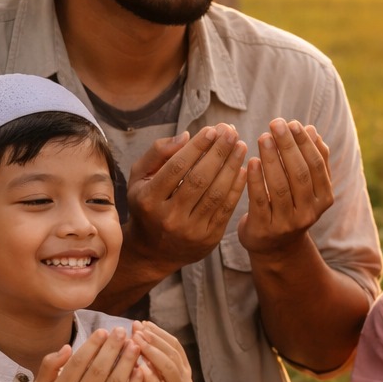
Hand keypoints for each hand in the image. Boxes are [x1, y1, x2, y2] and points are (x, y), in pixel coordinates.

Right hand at [33, 327, 142, 381]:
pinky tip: (139, 367)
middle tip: (122, 332)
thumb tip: (68, 347)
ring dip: (127, 361)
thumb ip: (49, 365)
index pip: (78, 363)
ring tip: (134, 345)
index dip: (93, 345)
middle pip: (99, 370)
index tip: (103, 331)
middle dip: (112, 348)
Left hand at [124, 322, 193, 381]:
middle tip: (137, 330)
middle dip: (155, 340)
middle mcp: (184, 381)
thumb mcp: (145, 372)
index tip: (142, 323)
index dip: (159, 333)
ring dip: (153, 354)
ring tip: (137, 342)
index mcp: (181, 369)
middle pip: (172, 354)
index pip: (174, 345)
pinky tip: (138, 366)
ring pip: (169, 370)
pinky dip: (149, 377)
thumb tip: (135, 327)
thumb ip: (144, 353)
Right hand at [125, 126, 247, 273]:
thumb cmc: (147, 205)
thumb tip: (186, 136)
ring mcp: (190, 231)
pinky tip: (243, 169)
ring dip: (232, 167)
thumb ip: (158, 153)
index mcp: (149, 199)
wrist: (153, 251)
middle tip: (232, 132)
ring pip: (216, 194)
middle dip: (219, 153)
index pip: (177, 167)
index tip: (213, 129)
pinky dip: (237, 188)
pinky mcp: (208, 239)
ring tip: (241, 146)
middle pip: (199, 179)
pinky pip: (226, 209)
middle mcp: (169, 217)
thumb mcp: (139, 178)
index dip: (197, 147)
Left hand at [238, 120, 333, 261]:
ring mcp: (287, 223)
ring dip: (272, 158)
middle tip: (275, 124)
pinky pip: (260, 200)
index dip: (305, 143)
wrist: (275, 246)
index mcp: (324, 199)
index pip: (316, 165)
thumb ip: (312, 160)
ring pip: (280, 186)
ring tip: (263, 137)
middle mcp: (309, 213)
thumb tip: (312, 130)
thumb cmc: (290, 206)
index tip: (292, 123)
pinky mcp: (265, 229)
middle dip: (288, 146)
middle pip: (300, 174)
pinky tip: (251, 161)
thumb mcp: (307, 187)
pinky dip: (256, 179)